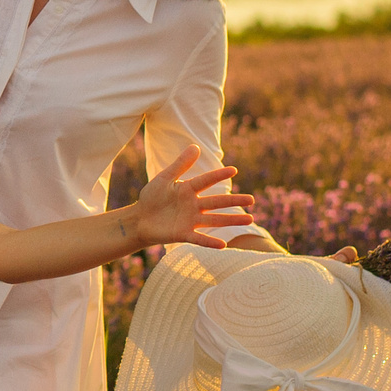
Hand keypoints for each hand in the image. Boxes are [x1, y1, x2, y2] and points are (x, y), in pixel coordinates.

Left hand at [126, 145, 254, 252]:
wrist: (139, 219)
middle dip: (234, 201)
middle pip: (217, 202)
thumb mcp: (165, 178)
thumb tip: (196, 146)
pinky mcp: (183, 234)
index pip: (206, 181)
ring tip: (250, 219)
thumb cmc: (152, 197)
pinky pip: (199, 238)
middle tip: (252, 199)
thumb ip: (180, 164)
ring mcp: (190, 220)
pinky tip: (224, 244)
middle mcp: (193, 205)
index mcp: (188, 190)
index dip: (218, 175)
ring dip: (231, 220)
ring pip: (214, 220)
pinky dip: (210, 241)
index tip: (234, 169)